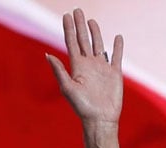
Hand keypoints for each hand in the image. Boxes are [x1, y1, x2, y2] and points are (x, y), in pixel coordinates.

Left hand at [46, 8, 123, 126]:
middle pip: (83, 39)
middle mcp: (88, 65)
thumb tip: (47, 54)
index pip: (71, 42)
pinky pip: (117, 56)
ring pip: (98, 45)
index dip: (69, 28)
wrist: (100, 119)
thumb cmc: (82, 107)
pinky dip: (117, 47)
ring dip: (95, 32)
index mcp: (77, 66)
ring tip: (91, 21)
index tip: (67, 15)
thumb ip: (59, 71)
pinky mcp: (115, 73)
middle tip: (77, 10)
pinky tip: (117, 37)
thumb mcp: (67, 88)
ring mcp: (102, 68)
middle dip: (80, 25)